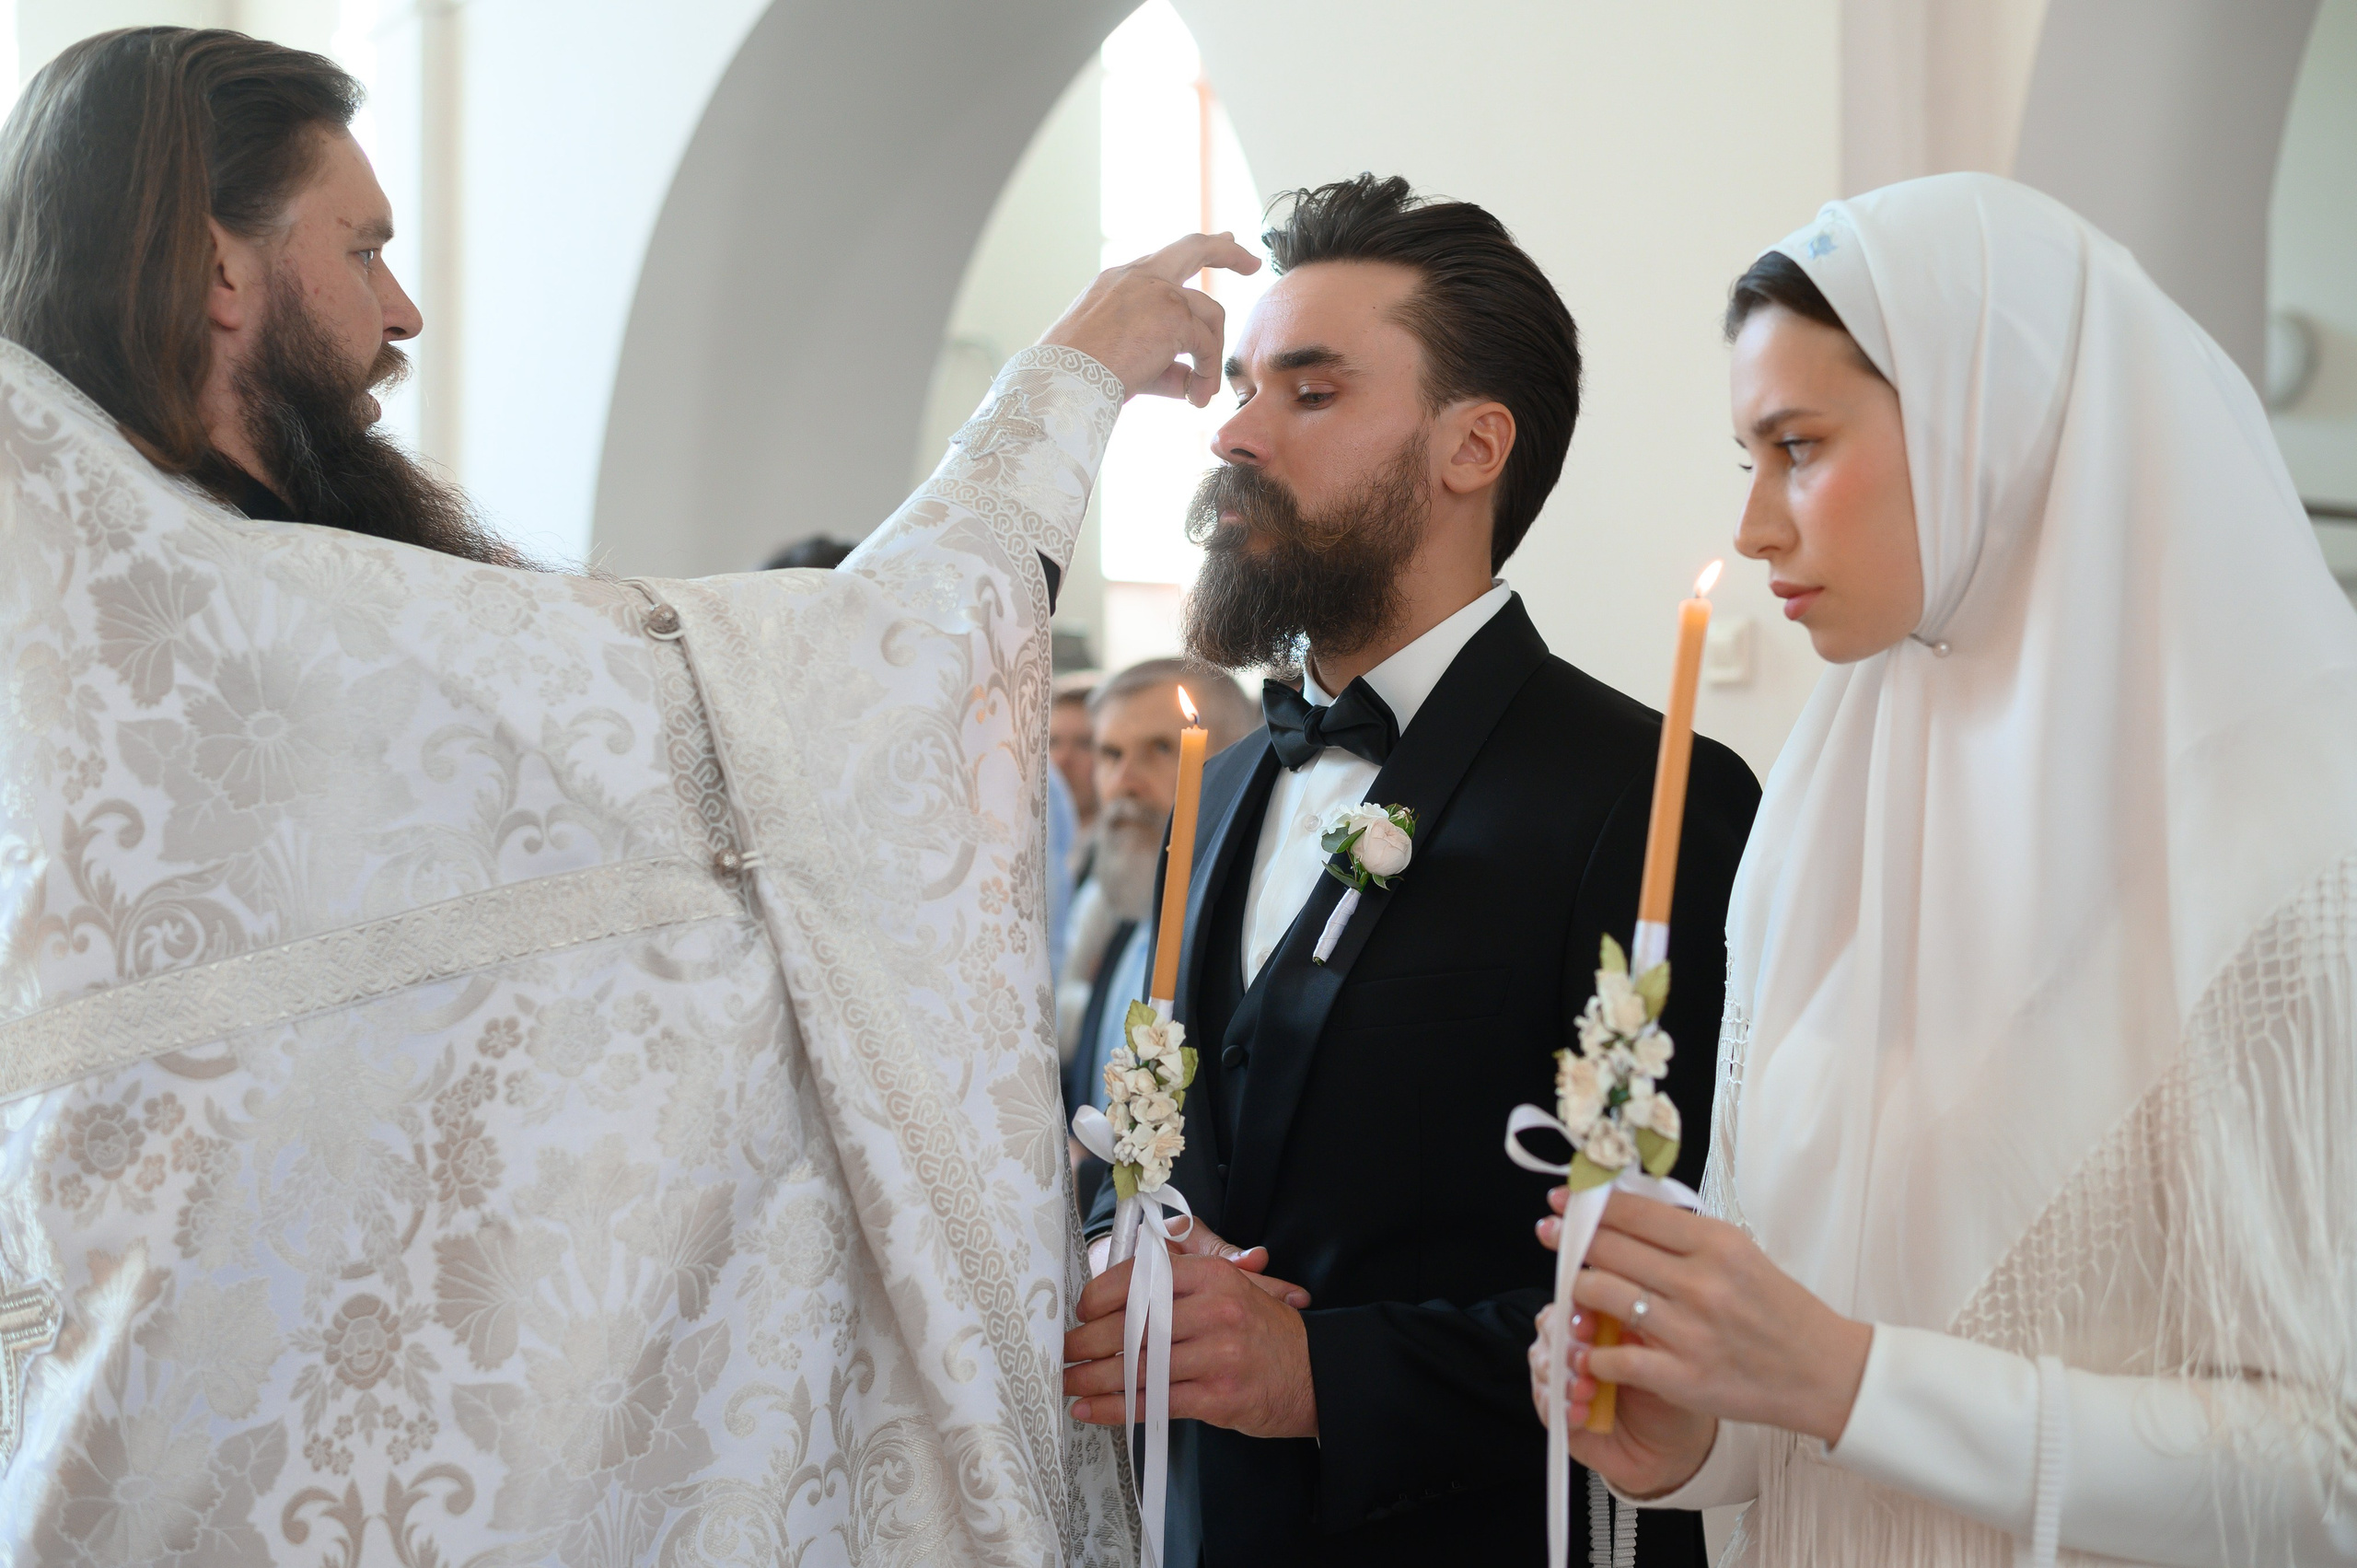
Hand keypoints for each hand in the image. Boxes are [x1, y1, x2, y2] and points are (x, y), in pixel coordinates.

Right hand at [1038, 232, 1259, 404]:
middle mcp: (1139, 276)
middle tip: (1252, 263)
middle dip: (1228, 252)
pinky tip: (1195, 398)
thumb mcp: (1123, 356)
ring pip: (1210, 315)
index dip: (1196, 254)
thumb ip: (1164, 362)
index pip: (1165, 260)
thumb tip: (1192, 379)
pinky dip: (1207, 374)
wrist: (1063, 381)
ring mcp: (1157, 290)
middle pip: (1195, 247)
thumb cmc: (1081, 376)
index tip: (1221, 243)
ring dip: (1211, 357)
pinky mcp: (1173, 314)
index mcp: (1120, 280)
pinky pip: (1207, 345)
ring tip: (1200, 394)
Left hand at [1064, 1218, 1316, 1438]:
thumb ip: (1186, 1274)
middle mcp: (1214, 1311)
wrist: (1317, 1375)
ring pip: (1137, 1366)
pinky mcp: (1217, 1397)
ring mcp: (1217, 1355)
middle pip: (1132, 1324)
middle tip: (1063, 1351)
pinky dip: (1114, 1408)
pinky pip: (1152, 1403)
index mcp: (1212, 1276)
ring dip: (1092, 1377)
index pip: (1142, 1278)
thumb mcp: (1234, 1286)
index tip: (1081, 1310)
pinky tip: (1089, 1408)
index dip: (1101, 1295)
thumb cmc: (1264, 1330)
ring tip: (1066, 1381)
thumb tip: (1127, 1270)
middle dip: (1087, 1341)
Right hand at [1528, 1302, 1718, 1498]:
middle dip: (1565, 1342)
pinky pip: (1547, 1406)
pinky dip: (1561, 1408)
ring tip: (1586, 1388)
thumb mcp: (1658, 1354)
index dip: (1575, 1308)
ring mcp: (1561, 1379)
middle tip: (1583, 1357)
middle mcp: (1572, 1345)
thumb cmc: (1667, 1389)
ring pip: (1543, 1366)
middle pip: (1550, 1329)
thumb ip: (1635, 1331)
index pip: (1572, 1300)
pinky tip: (1581, 1412)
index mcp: (1595, 1320)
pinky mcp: (1558, 1415)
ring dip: (1563, 1377)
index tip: (1589, 1323)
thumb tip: (1618, 1314)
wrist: (1674, 1442)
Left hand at [1535, 1187, 1871, 1452]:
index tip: (1563, 1200)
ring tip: (1577, 1292)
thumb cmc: (1778, 1310)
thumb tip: (1623, 1208)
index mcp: (1715, 1244)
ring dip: (1578, 1292)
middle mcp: (1699, 1283)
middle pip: (1608, 1248)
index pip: (1633, 1212)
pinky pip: (1613, 1356)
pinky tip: (1590, 1348)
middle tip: (1552, 1234)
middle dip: (1571, 1239)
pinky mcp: (1682, 1377)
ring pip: (1601, 1294)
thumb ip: (1684, 1233)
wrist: (1824, 1372)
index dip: (1588, 1204)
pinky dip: (1594, 1351)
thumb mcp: (1740, 1254)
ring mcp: (1689, 1331)